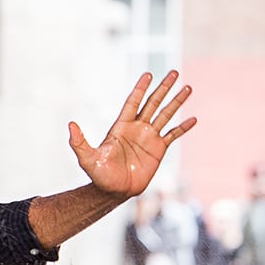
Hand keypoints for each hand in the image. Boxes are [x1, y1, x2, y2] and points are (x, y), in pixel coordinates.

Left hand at [68, 71, 195, 198]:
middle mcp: (136, 128)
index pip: (133, 102)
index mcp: (121, 127)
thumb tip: (70, 125)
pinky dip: (182, 127)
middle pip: (152, 103)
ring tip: (188, 87)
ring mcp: (149, 137)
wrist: (114, 191)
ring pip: (165, 115)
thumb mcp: (87, 158)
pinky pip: (173, 135)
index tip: (148, 74)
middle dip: (163, 88)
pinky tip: (193, 119)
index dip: (140, 89)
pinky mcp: (158, 149)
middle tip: (174, 72)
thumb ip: (79, 142)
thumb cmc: (99, 175)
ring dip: (176, 101)